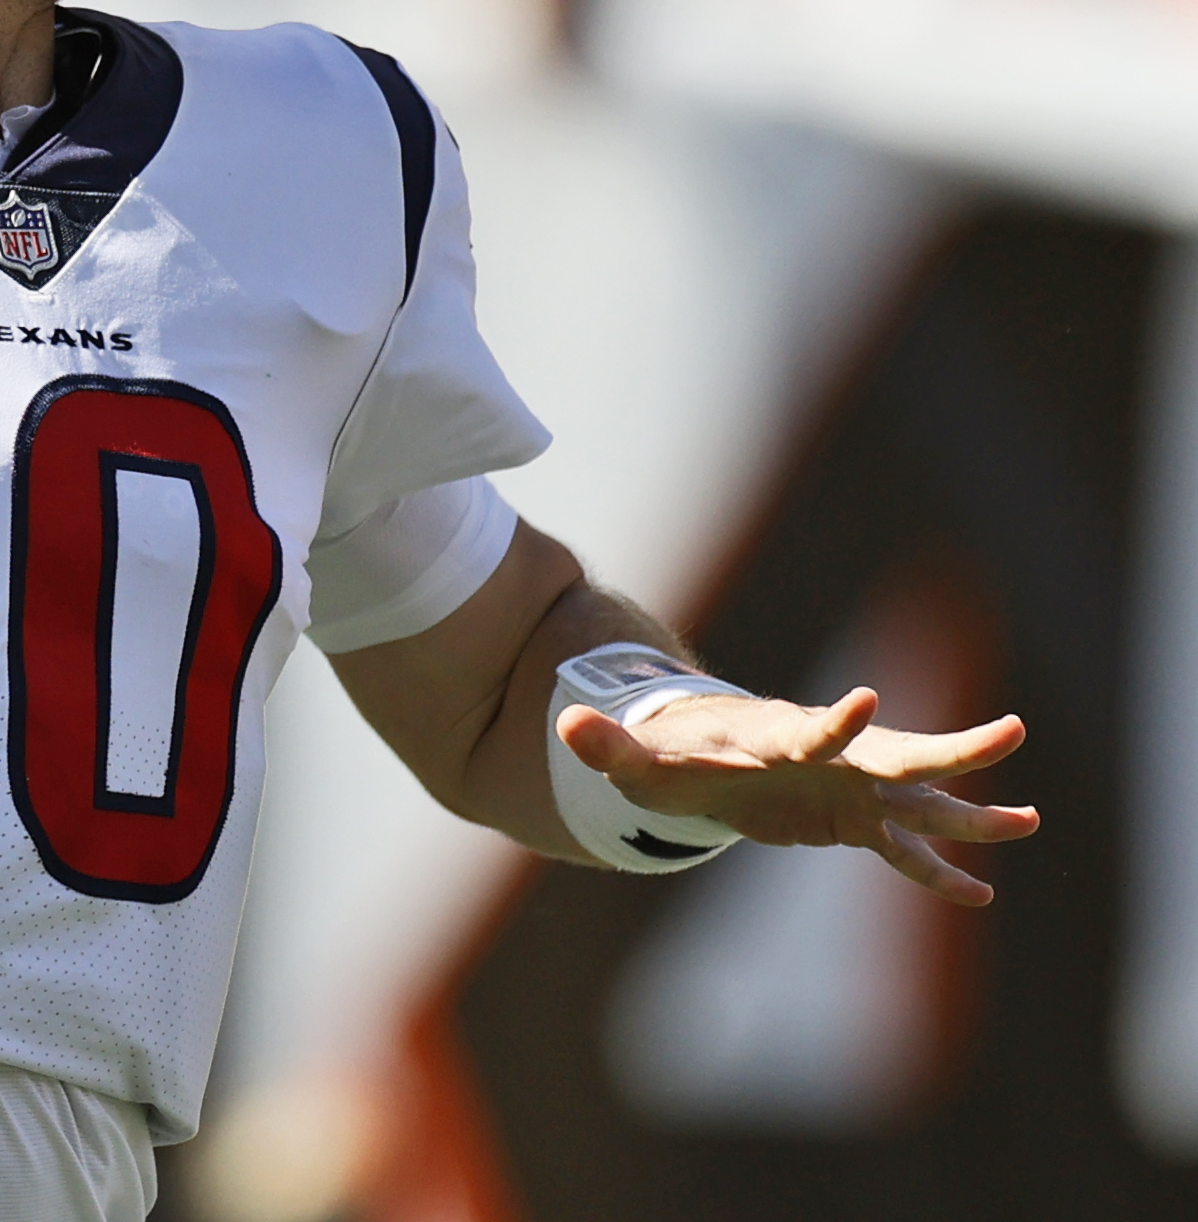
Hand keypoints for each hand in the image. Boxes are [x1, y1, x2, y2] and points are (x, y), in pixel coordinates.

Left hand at [557, 688, 1036, 905]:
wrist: (698, 760)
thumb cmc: (670, 753)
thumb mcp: (636, 759)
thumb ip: (608, 744)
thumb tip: (568, 724)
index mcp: (777, 737)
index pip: (811, 727)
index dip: (837, 720)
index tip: (868, 701)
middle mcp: (829, 757)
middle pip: (896, 753)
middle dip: (949, 748)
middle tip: (1011, 733)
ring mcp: (848, 790)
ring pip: (918, 803)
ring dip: (969, 813)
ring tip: (1028, 822)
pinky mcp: (852, 824)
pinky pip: (902, 853)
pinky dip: (935, 874)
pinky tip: (979, 896)